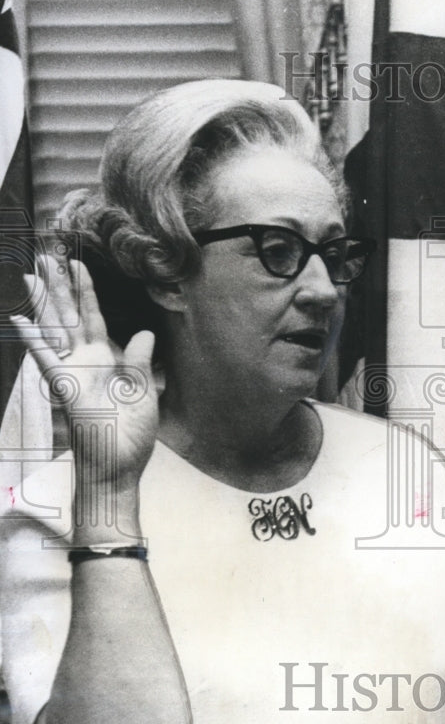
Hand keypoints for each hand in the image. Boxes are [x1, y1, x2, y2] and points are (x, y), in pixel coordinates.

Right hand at [12, 256, 157, 489]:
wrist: (118, 467)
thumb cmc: (131, 435)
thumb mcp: (144, 394)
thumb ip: (140, 362)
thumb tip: (145, 333)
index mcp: (106, 360)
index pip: (93, 316)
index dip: (85, 290)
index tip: (77, 264)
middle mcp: (84, 361)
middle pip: (68, 315)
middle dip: (57, 286)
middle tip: (46, 256)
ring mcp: (71, 372)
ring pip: (54, 328)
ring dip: (42, 302)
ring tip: (31, 275)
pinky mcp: (64, 387)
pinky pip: (46, 359)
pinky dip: (33, 339)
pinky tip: (19, 319)